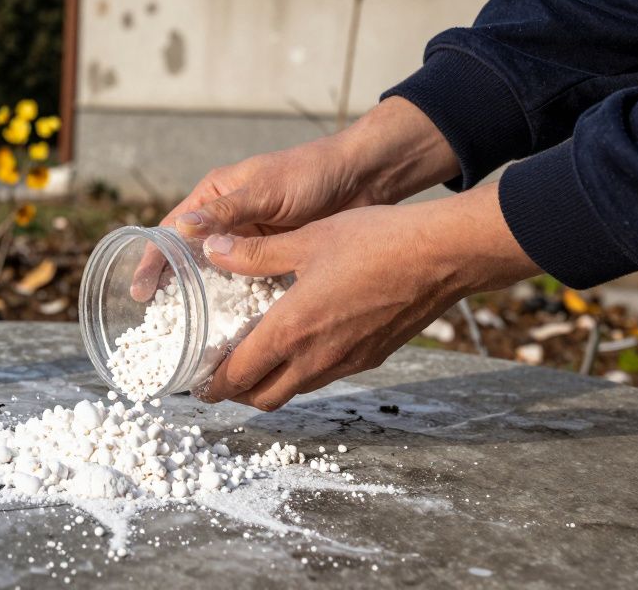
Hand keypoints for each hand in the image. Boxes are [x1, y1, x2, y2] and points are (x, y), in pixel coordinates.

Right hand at [131, 97, 457, 299]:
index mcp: (214, 197)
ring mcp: (249, 242)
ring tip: (194, 336)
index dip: (153, 263)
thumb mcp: (265, 192)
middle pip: (189, 260)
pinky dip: (241, 306)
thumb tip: (182, 229)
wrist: (363, 178)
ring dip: (207, 303)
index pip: (171, 232)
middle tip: (163, 325)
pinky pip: (248, 286)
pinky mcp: (274, 259)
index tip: (141, 294)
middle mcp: (226, 222)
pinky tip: (236, 331)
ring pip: (218, 277)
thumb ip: (226, 212)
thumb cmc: (310, 173)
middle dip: (174, 290)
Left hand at [199, 183, 539, 410]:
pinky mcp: (371, 357)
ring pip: (295, 390)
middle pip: (264, 397)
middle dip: (237, 392)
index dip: (212, 385)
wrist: (442, 255)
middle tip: (220, 375)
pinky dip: (301, 372)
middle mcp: (316, 358)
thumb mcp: (305, 240)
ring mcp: (346, 362)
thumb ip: (253, 253)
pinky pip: (324, 376)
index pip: (239, 376)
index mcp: (291, 330)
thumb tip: (210, 248)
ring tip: (255, 359)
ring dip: (270, 384)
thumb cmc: (374, 242)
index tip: (196, 382)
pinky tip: (300, 343)